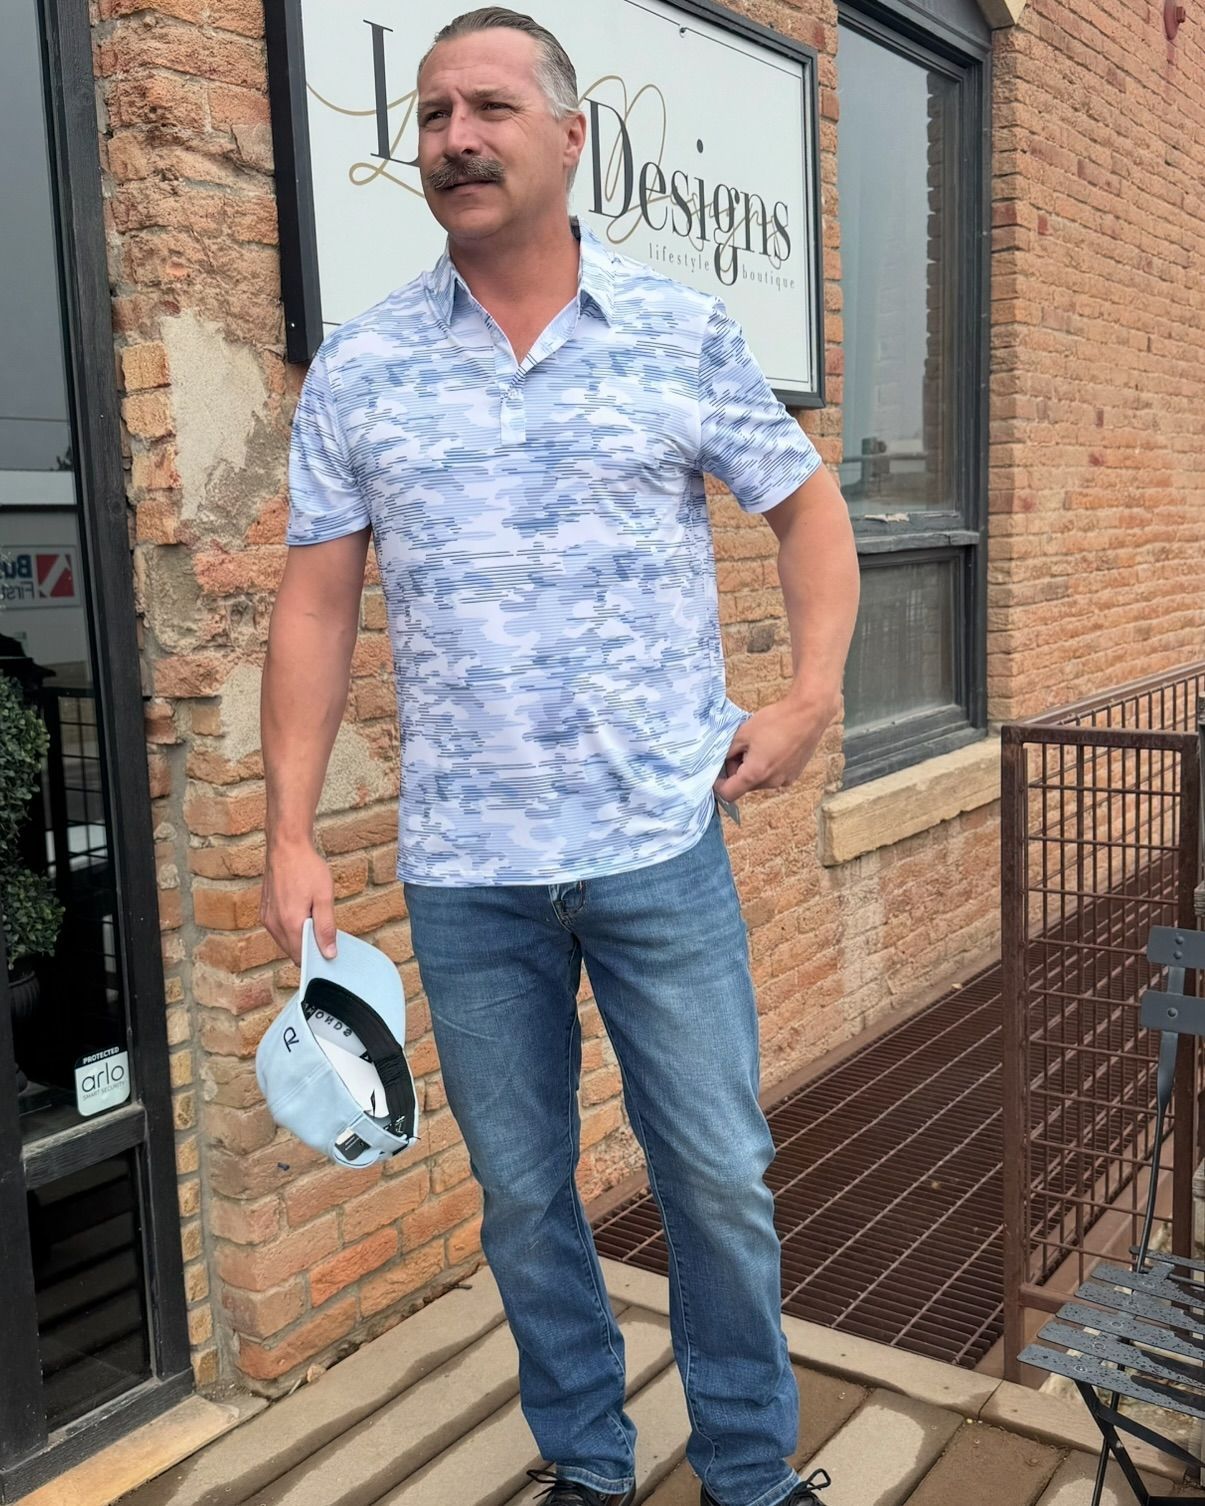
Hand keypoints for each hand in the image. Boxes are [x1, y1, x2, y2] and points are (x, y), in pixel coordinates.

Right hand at [260, 840, 336, 965]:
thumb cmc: (306, 868)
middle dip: (309, 947)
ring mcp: (267, 918)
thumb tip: (328, 953)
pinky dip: (290, 928)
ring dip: (299, 937)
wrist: (286, 846)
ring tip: (313, 917)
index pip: (301, 957)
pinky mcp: (264, 911)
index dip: (316, 958)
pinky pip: (278, 929)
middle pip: (292, 951)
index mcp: (290, 923)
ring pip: (285, 941)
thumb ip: (325, 928)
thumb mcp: (324, 897)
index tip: (329, 950)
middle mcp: (274, 924)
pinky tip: (302, 912)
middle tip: (324, 930)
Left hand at [713, 694, 837, 803]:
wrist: (809, 714)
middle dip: (736, 771)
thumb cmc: (776, 721)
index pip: (728, 794)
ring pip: (759, 781)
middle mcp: (771, 782)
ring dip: (752, 769)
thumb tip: (721, 761)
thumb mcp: (743, 733)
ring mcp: (784, 780)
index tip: (717, 771)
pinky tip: (772, 747)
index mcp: (755, 774)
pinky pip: (773, 776)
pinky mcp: (794, 774)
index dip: (718, 784)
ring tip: (758, 745)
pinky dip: (767, 767)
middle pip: (744, 786)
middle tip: (739, 749)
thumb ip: (727, 752)